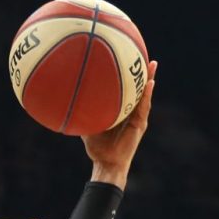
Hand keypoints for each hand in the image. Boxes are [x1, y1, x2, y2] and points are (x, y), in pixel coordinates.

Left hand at [83, 59, 156, 186]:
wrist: (106, 162)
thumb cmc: (96, 147)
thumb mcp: (87, 125)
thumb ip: (82, 113)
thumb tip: (65, 100)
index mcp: (122, 111)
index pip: (127, 90)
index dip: (129, 76)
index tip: (129, 59)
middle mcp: (132, 112)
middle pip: (139, 89)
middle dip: (143, 73)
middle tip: (145, 55)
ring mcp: (137, 118)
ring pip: (145, 95)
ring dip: (150, 79)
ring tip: (153, 64)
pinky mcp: (140, 124)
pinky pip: (144, 107)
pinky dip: (147, 95)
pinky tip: (149, 83)